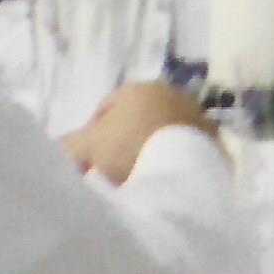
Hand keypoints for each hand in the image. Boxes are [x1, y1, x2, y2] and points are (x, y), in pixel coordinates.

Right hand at [63, 82, 218, 180]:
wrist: (181, 172)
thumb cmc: (129, 150)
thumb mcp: (87, 148)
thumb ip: (68, 146)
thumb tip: (57, 150)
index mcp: (140, 88)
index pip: (109, 106)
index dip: (94, 132)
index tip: (89, 158)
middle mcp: (173, 95)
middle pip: (140, 120)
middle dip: (126, 141)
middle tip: (113, 171)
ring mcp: (198, 118)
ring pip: (166, 135)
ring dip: (153, 152)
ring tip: (141, 180)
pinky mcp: (216, 144)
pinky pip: (187, 155)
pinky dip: (176, 165)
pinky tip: (166, 185)